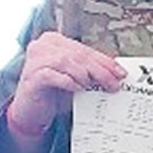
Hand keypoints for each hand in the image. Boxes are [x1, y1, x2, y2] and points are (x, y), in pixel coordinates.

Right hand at [7, 31, 124, 136]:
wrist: (32, 112)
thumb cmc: (55, 93)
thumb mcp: (76, 77)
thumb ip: (90, 70)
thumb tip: (117, 73)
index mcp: (54, 41)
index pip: (85, 50)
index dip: (105, 61)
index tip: (121, 73)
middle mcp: (42, 46)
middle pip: (78, 55)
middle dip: (100, 70)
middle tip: (114, 84)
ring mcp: (34, 60)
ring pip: (66, 61)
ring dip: (84, 75)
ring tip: (92, 86)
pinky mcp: (30, 76)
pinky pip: (52, 75)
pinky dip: (68, 81)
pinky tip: (77, 88)